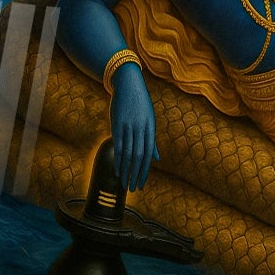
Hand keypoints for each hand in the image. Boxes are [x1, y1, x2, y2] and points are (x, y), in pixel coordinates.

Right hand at [109, 64, 159, 191]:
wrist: (128, 85)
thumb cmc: (140, 105)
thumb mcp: (149, 122)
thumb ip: (151, 141)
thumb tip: (157, 159)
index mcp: (150, 128)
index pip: (149, 155)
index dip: (145, 171)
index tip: (141, 184)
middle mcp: (141, 128)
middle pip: (139, 156)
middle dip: (136, 174)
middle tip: (133, 189)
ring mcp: (129, 126)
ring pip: (128, 153)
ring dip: (126, 170)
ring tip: (124, 184)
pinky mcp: (117, 124)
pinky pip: (118, 145)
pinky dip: (118, 159)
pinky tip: (117, 170)